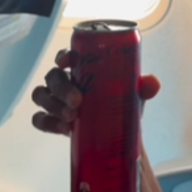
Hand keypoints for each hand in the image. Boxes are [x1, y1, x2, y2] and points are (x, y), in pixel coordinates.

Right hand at [31, 49, 160, 135]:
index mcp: (80, 68)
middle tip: (77, 101)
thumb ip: (142, 88)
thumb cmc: (120, 106)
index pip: (66, 56)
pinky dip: (48, 123)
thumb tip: (152, 83)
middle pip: (52, 77)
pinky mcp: (52, 120)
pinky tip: (63, 129)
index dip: (63, 56)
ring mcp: (54, 100)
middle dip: (61, 88)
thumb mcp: (133, 96)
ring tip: (72, 118)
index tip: (67, 62)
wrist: (116, 135)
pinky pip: (39, 119)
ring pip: (41, 95)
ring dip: (53, 105)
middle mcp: (63, 80)